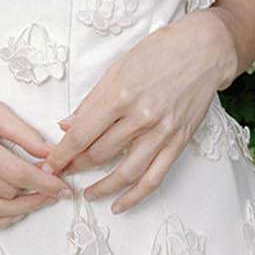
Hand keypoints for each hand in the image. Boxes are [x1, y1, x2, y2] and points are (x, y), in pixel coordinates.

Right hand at [0, 64, 74, 232]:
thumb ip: (21, 131)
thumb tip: (49, 152)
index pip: (16, 173)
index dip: (44, 182)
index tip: (62, 185)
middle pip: (5, 194)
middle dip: (36, 195)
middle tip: (54, 190)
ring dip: (19, 210)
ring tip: (37, 201)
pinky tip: (8, 214)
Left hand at [41, 10, 238, 213]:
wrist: (204, 50)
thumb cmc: (160, 51)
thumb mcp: (118, 67)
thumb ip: (92, 100)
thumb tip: (67, 125)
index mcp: (121, 94)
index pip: (82, 134)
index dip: (62, 153)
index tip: (50, 164)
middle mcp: (141, 117)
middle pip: (100, 153)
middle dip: (76, 167)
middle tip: (63, 173)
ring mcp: (162, 133)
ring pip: (126, 172)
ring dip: (102, 187)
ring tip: (88, 193)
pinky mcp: (178, 143)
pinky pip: (154, 178)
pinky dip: (135, 196)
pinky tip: (120, 204)